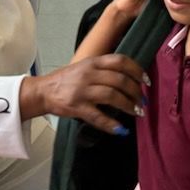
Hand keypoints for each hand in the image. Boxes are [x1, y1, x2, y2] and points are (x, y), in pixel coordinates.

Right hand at [29, 54, 145, 134]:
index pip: (120, 61)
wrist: (43, 91)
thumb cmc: (66, 80)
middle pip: (120, 80)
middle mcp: (88, 74)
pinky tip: (121, 129)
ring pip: (112, 96)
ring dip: (128, 105)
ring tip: (137, 112)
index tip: (146, 81)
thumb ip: (104, 69)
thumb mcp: (84, 67)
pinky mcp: (76, 107)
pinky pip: (98, 116)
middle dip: (136, 92)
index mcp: (92, 62)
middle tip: (143, 101)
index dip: (137, 70)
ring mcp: (82, 91)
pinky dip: (111, 124)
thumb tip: (130, 79)